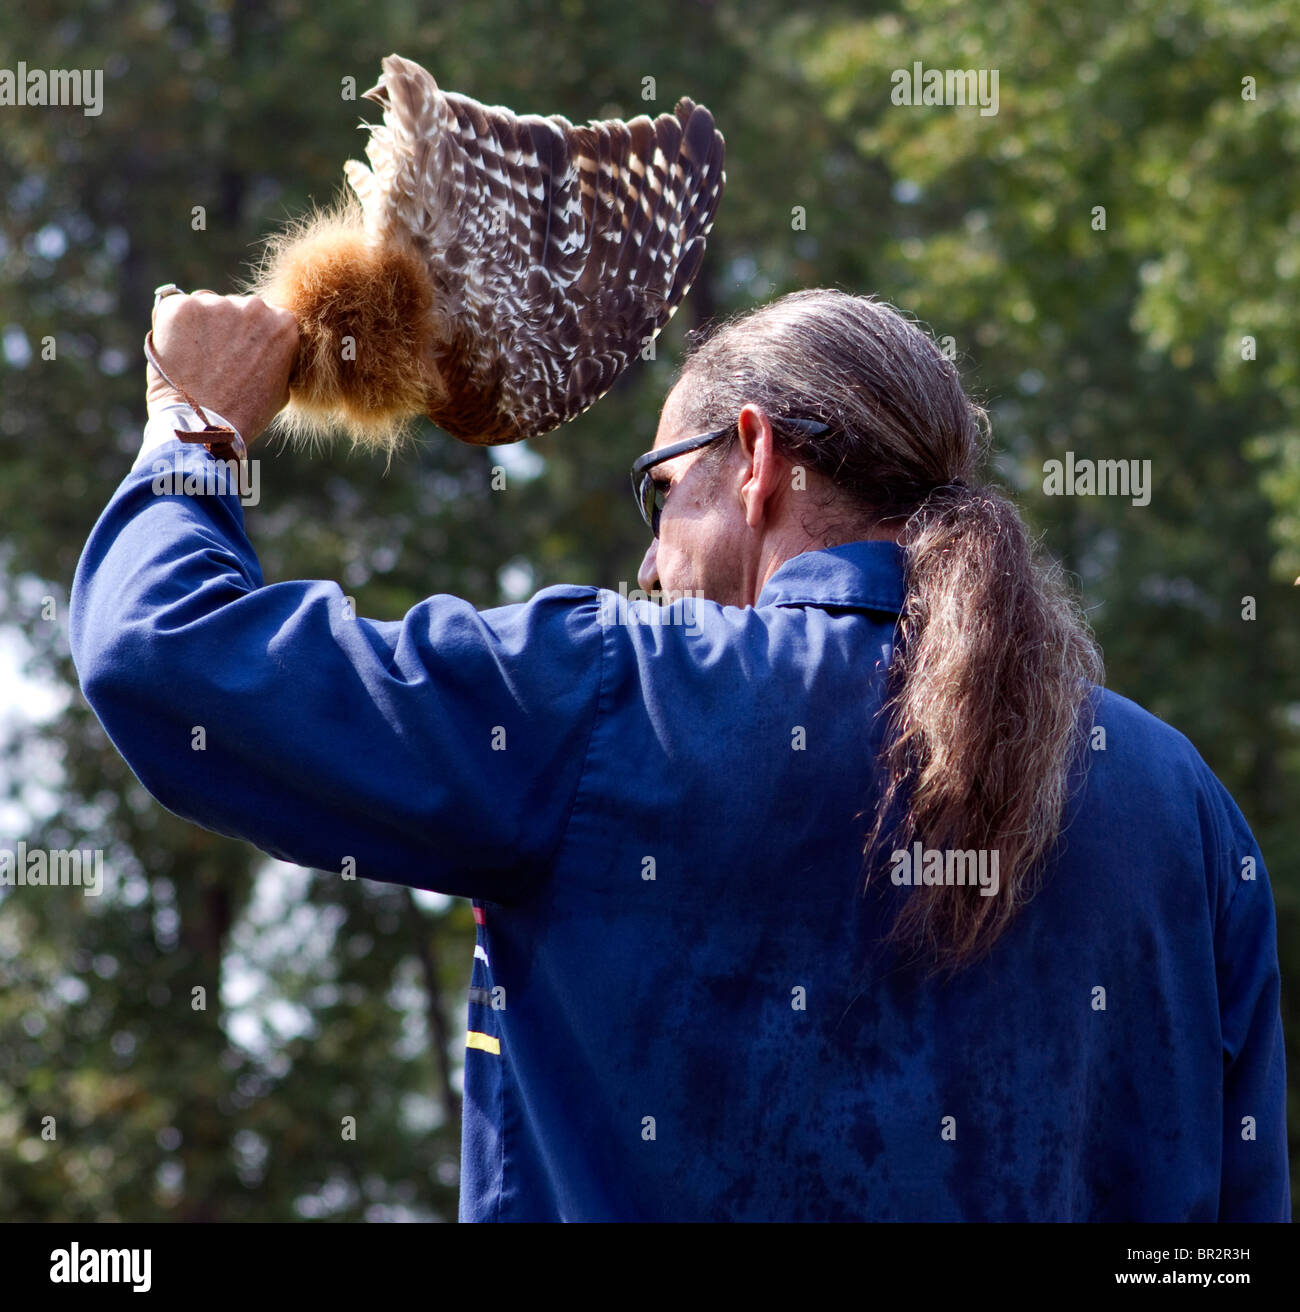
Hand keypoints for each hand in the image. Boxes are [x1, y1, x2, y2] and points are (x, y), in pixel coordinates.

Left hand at [147, 291, 298, 444]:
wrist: (207, 427)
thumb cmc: (245, 415)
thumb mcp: (280, 386)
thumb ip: (276, 357)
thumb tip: (265, 348)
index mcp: (284, 323)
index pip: (263, 317)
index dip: (248, 337)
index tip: (239, 355)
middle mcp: (254, 306)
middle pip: (234, 306)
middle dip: (224, 328)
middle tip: (214, 360)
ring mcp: (217, 304)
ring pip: (204, 305)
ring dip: (199, 326)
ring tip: (194, 361)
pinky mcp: (182, 308)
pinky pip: (173, 310)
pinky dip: (171, 328)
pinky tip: (176, 354)